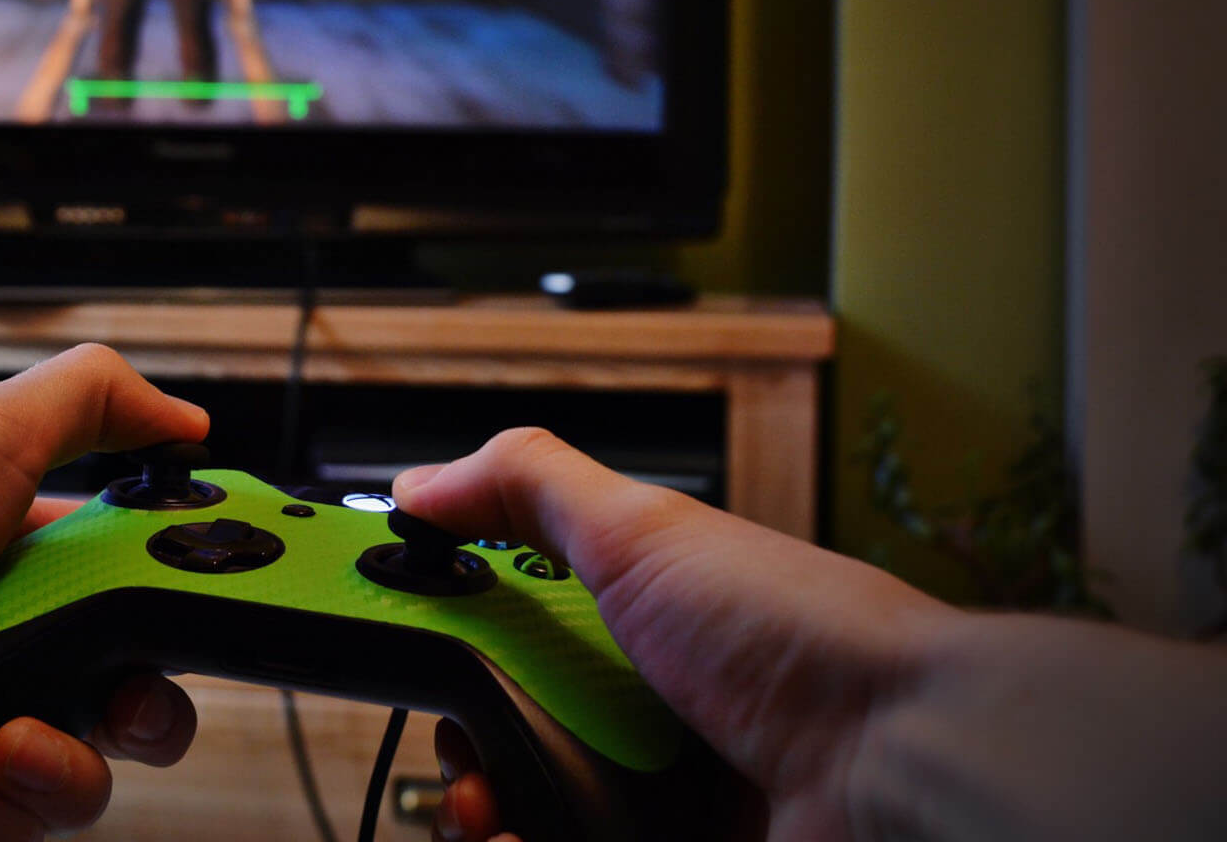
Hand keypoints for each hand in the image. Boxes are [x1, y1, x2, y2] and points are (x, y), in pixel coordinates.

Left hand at [0, 344, 207, 840]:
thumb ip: (97, 401)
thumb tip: (189, 422)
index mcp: (25, 570)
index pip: (142, 601)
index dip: (180, 614)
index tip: (196, 618)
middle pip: (132, 710)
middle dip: (142, 717)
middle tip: (114, 705)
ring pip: (76, 789)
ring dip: (53, 774)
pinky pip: (0, 837)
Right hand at [393, 428, 957, 841]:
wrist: (907, 762)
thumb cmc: (800, 638)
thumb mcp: (641, 529)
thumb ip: (524, 486)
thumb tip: (417, 481)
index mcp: (633, 608)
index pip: (501, 608)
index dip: (437, 619)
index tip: (380, 628)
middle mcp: (646, 698)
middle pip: (505, 718)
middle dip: (453, 730)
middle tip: (448, 735)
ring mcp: (662, 789)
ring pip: (529, 802)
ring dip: (482, 804)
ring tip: (483, 809)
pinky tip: (516, 836)